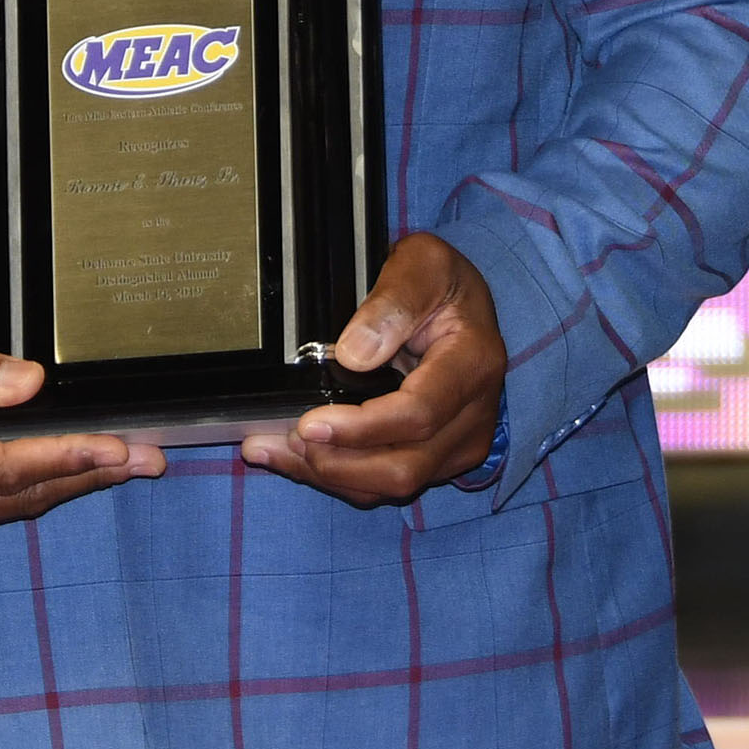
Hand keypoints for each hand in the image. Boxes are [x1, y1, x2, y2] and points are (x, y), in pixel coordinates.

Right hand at [0, 330, 163, 556]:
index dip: (70, 456)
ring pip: (11, 506)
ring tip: (128, 462)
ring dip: (69, 482)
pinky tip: (72, 469)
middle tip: (152, 458)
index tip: (121, 447)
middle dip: (89, 474)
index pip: (8, 468)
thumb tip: (31, 384)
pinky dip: (36, 486)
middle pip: (22, 496)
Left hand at [236, 233, 503, 507]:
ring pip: (392, 484)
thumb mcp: (423, 264)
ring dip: (329, 474)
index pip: (418, 415)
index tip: (309, 423)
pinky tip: (296, 458)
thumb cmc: (443, 282)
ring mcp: (459, 443)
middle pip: (404, 466)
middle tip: (283, 439)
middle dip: (337, 463)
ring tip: (274, 449)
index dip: (362, 428)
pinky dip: (338, 476)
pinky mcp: (440, 458)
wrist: (462, 304)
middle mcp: (473, 415)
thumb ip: (394, 302)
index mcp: (473, 364)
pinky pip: (387, 482)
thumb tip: (355, 354)